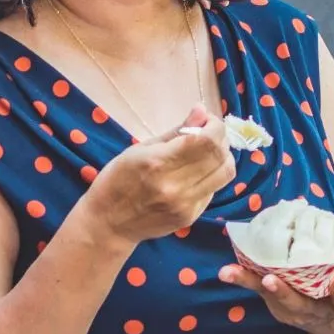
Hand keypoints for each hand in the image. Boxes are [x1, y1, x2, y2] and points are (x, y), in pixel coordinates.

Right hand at [75, 105, 235, 248]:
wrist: (108, 223)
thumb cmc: (117, 179)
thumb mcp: (140, 149)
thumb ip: (176, 131)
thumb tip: (201, 110)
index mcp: (159, 163)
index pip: (206, 141)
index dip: (215, 126)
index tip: (207, 120)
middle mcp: (176, 186)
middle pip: (219, 156)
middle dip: (221, 139)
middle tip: (209, 133)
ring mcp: (185, 205)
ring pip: (225, 174)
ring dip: (223, 157)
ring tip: (208, 151)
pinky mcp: (190, 217)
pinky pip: (213, 189)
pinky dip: (211, 175)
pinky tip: (196, 172)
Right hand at [214, 264, 333, 333]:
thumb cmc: (318, 308)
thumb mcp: (290, 298)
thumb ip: (268, 274)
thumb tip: (240, 238)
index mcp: (291, 308)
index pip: (263, 293)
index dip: (244, 281)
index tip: (225, 271)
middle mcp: (312, 315)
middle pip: (295, 307)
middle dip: (281, 294)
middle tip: (268, 279)